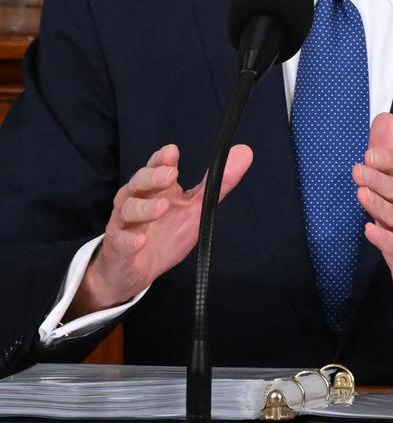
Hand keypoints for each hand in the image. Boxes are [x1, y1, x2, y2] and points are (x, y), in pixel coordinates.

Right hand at [67, 142, 252, 316]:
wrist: (134, 271)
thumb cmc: (166, 234)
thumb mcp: (196, 208)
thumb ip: (217, 183)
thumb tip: (245, 151)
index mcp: (154, 188)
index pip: (155, 166)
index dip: (161, 159)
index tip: (173, 152)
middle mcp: (136, 199)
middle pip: (139, 181)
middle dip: (154, 177)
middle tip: (172, 175)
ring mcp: (125, 223)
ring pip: (129, 209)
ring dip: (145, 208)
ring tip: (163, 207)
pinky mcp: (118, 248)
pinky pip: (120, 241)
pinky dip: (129, 240)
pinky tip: (140, 240)